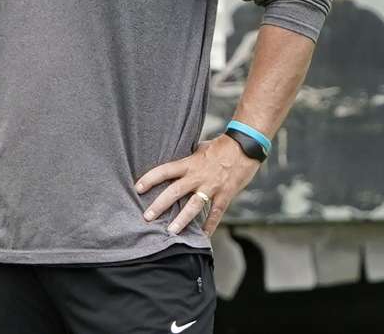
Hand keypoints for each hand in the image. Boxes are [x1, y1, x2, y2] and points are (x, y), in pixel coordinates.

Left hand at [135, 135, 260, 234]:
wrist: (245, 147)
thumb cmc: (220, 146)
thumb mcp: (198, 149)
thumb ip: (186, 159)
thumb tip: (172, 166)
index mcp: (189, 163)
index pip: (164, 171)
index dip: (150, 179)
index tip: (138, 188)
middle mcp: (198, 176)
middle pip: (174, 191)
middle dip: (160, 205)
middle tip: (147, 217)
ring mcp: (212, 187)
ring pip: (194, 206)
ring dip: (182, 220)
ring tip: (171, 231)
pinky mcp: (225, 194)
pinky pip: (216, 213)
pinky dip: (210, 225)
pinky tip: (203, 236)